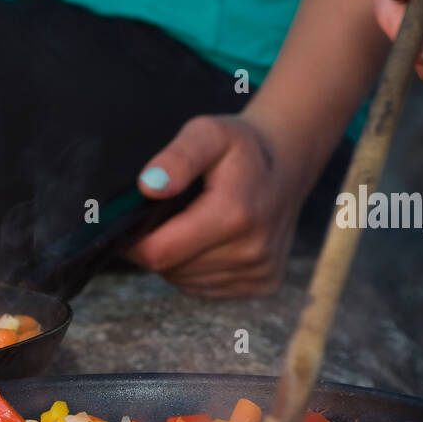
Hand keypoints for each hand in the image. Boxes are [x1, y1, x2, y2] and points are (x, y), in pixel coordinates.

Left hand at [129, 113, 304, 297]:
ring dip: (177, 258)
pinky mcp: (262, 284)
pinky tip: (209, 241)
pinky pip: (205, 287)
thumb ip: (177, 157)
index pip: (159, 252)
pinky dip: (197, 268)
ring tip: (192, 224)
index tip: (134, 221)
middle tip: (171, 214)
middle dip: (158, 245)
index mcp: (234, 215)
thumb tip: (149, 186)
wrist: (288, 164)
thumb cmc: (241, 148)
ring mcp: (258, 272)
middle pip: (170, 269)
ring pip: (185, 281)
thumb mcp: (208, 133)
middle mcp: (251, 251)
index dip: (135, 242)